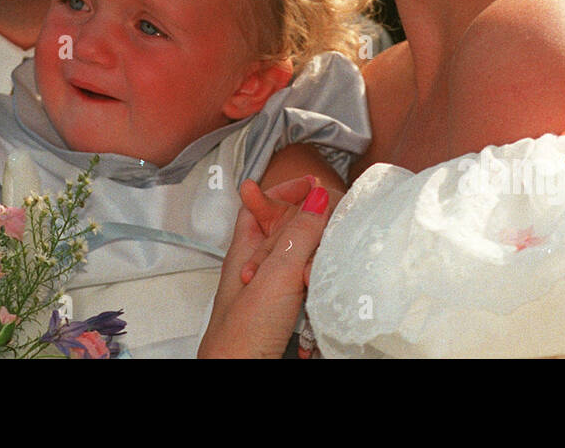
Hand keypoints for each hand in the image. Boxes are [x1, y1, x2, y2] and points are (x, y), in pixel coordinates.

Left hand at [198, 177, 334, 357]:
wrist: (242, 378)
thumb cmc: (242, 335)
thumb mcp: (275, 275)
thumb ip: (298, 234)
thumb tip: (318, 196)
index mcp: (244, 249)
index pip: (260, 203)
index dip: (284, 190)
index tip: (314, 185)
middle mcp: (259, 266)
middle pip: (289, 229)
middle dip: (309, 232)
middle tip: (321, 239)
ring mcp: (275, 290)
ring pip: (305, 259)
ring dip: (315, 263)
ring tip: (313, 278)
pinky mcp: (291, 313)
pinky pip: (313, 288)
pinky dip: (320, 288)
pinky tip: (320, 297)